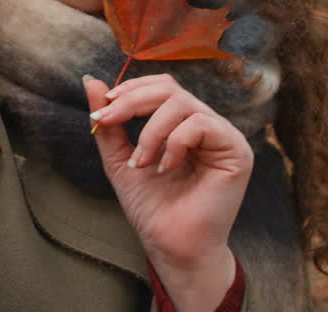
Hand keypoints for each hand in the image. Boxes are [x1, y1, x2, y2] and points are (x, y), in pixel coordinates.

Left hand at [84, 73, 251, 309]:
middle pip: (170, 88)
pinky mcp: (236, 151)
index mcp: (183, 125)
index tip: (101, 110)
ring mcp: (223, 136)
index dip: (130, 90)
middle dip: (132, 102)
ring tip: (142, 162)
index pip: (160, 88)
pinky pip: (200, 124)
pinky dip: (174, 143)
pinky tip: (166, 169)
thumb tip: (90, 81)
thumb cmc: (152, 209)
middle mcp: (206, 125)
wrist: (171, 247)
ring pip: (181, 104)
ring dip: (151, 131)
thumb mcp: (122, 159)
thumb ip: (111, 124)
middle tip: (107, 120)